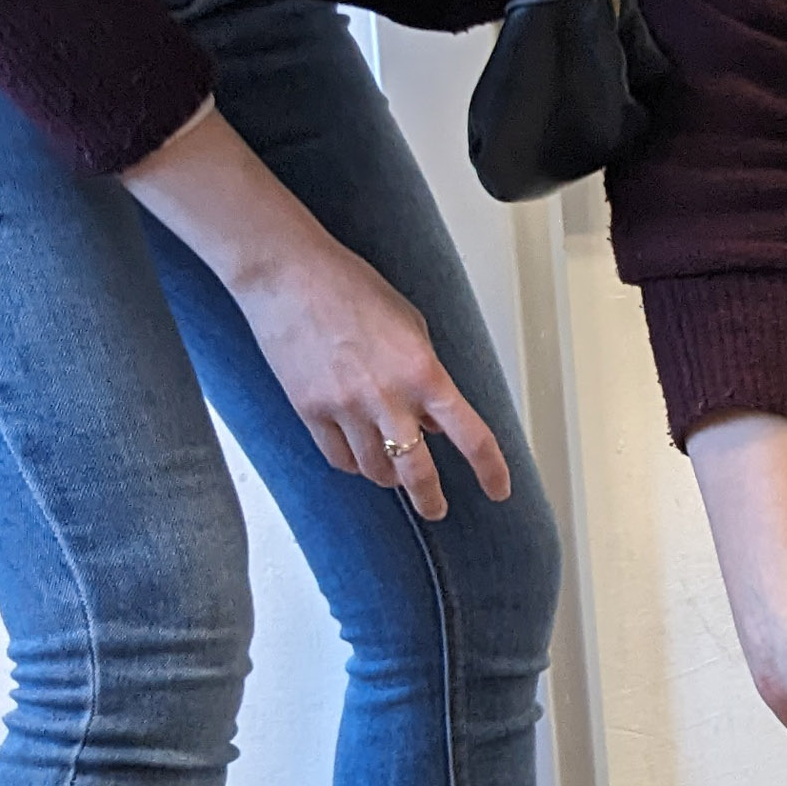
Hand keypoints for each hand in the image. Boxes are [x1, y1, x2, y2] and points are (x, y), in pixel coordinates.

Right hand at [226, 239, 511, 521]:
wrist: (288, 276)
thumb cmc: (350, 289)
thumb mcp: (410, 326)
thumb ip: (427, 378)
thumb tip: (432, 423)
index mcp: (422, 371)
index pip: (470, 434)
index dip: (490, 469)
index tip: (499, 488)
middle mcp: (386, 397)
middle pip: (417, 471)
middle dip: (430, 499)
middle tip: (437, 509)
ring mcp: (345, 407)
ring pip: (375, 470)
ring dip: (389, 477)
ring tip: (393, 472)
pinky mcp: (309, 411)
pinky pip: (339, 458)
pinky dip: (354, 464)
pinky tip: (359, 457)